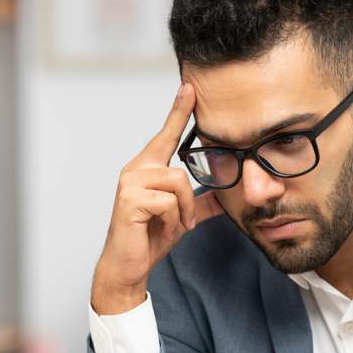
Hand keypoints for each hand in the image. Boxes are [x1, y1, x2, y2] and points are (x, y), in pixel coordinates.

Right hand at [91, 82, 223, 314]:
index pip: (165, 134)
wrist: (128, 265)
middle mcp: (135, 169)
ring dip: (182, 211)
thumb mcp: (182, 217)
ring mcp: (130, 183)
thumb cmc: (149, 239)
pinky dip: (171, 220)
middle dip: (188, 201)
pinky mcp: (129, 199)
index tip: (190, 87)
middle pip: (180, 170)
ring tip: (171, 226)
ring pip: (177, 184)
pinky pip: (168, 202)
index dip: (178, 111)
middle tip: (182, 221)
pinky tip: (159, 228)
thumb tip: (223, 197)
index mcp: (147, 168)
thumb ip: (200, 203)